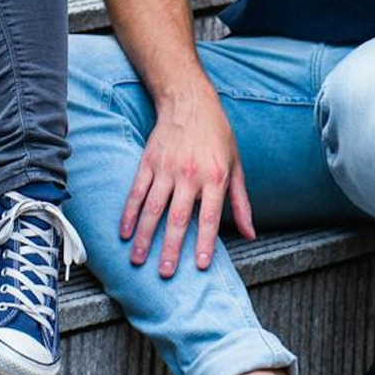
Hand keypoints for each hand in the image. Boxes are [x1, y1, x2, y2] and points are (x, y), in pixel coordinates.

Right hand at [120, 84, 253, 276]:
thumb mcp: (236, 165)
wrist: (189, 100)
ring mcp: (165, 168)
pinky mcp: (148, 162)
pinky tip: (125, 231)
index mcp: (214, 177)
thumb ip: (241, 202)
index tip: (200, 265)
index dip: (205, 242)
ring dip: (145, 236)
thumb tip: (249, 234)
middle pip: (177, 218)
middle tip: (165, 273)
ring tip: (138, 259)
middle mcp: (189, 174)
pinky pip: (136, 191)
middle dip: (171, 248)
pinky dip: (129, 213)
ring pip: (152, 208)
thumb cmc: (217, 134)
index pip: (209, 217)